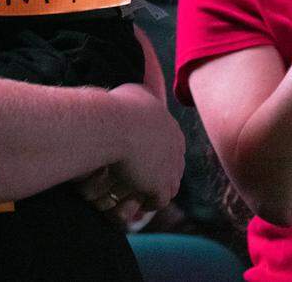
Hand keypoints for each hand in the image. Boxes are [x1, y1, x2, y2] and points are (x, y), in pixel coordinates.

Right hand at [79, 83, 183, 218]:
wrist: (115, 125)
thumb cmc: (118, 106)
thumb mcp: (136, 92)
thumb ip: (144, 96)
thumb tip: (143, 89)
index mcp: (172, 128)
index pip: (170, 145)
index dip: (157, 152)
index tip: (144, 157)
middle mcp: (177, 148)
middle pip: (172, 165)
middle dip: (159, 171)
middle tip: (142, 177)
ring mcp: (171, 168)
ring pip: (169, 185)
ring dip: (155, 189)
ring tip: (141, 193)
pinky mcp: (161, 186)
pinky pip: (159, 200)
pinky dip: (149, 202)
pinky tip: (138, 202)